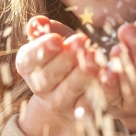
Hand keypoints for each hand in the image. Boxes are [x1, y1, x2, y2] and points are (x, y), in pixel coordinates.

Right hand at [15, 16, 101, 135]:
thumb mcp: (55, 36)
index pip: (29, 60)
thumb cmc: (63, 52)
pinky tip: (107, 75)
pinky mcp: (79, 112)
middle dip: (65, 58)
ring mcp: (59, 103)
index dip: (42, 50)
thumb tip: (38, 22)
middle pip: (49, 76)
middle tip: (81, 41)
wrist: (73, 84)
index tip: (56, 40)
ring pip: (68, 90)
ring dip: (81, 74)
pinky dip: (99, 90)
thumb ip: (45, 29)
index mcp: (28, 66)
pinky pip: (89, 103)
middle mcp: (40, 88)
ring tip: (94, 57)